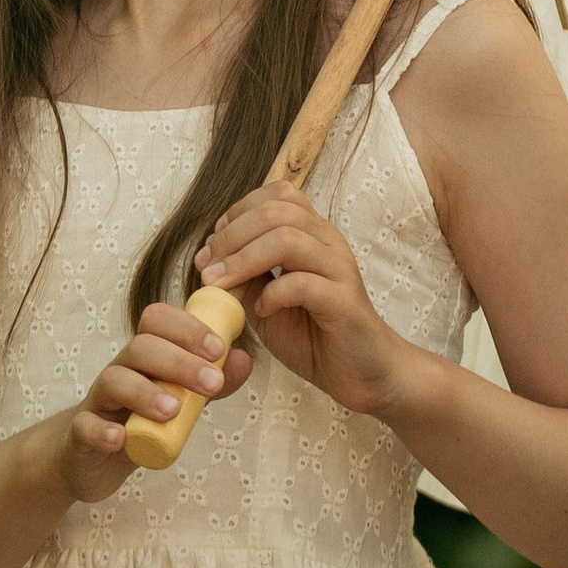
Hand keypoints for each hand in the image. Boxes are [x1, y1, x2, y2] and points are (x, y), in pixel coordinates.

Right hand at [55, 301, 255, 502]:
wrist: (90, 457)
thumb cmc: (140, 419)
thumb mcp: (181, 399)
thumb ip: (211, 381)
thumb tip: (243, 359)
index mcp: (145, 357)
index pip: (157, 321)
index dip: (187, 327)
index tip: (218, 348)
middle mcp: (120, 370)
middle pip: (141, 348)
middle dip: (179, 362)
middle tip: (210, 382)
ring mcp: (98, 401)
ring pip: (113, 380)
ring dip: (144, 392)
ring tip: (172, 411)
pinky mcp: (81, 434)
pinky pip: (84, 426)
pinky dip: (101, 431)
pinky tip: (120, 439)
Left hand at [201, 191, 416, 419]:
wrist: (361, 372)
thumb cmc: (312, 334)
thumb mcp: (266, 302)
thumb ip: (244, 278)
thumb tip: (210, 262)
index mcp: (313, 234)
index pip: (278, 194)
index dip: (238, 212)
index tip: (212, 246)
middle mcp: (328, 242)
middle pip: (277, 211)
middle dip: (231, 236)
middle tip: (206, 268)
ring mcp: (339, 269)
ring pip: (288, 239)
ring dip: (244, 260)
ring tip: (221, 285)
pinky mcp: (344, 302)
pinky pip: (304, 283)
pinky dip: (273, 293)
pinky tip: (262, 311)